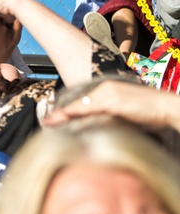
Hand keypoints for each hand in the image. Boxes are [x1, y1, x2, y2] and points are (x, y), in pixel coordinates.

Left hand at [44, 79, 179, 131]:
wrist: (168, 107)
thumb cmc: (150, 112)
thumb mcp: (124, 112)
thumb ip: (108, 115)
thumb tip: (93, 125)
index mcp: (106, 88)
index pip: (82, 100)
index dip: (66, 110)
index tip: (52, 118)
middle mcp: (104, 88)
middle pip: (77, 101)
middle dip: (61, 113)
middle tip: (47, 123)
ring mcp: (108, 93)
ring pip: (80, 105)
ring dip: (64, 116)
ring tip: (50, 123)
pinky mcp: (113, 101)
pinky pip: (90, 108)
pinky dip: (76, 114)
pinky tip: (64, 119)